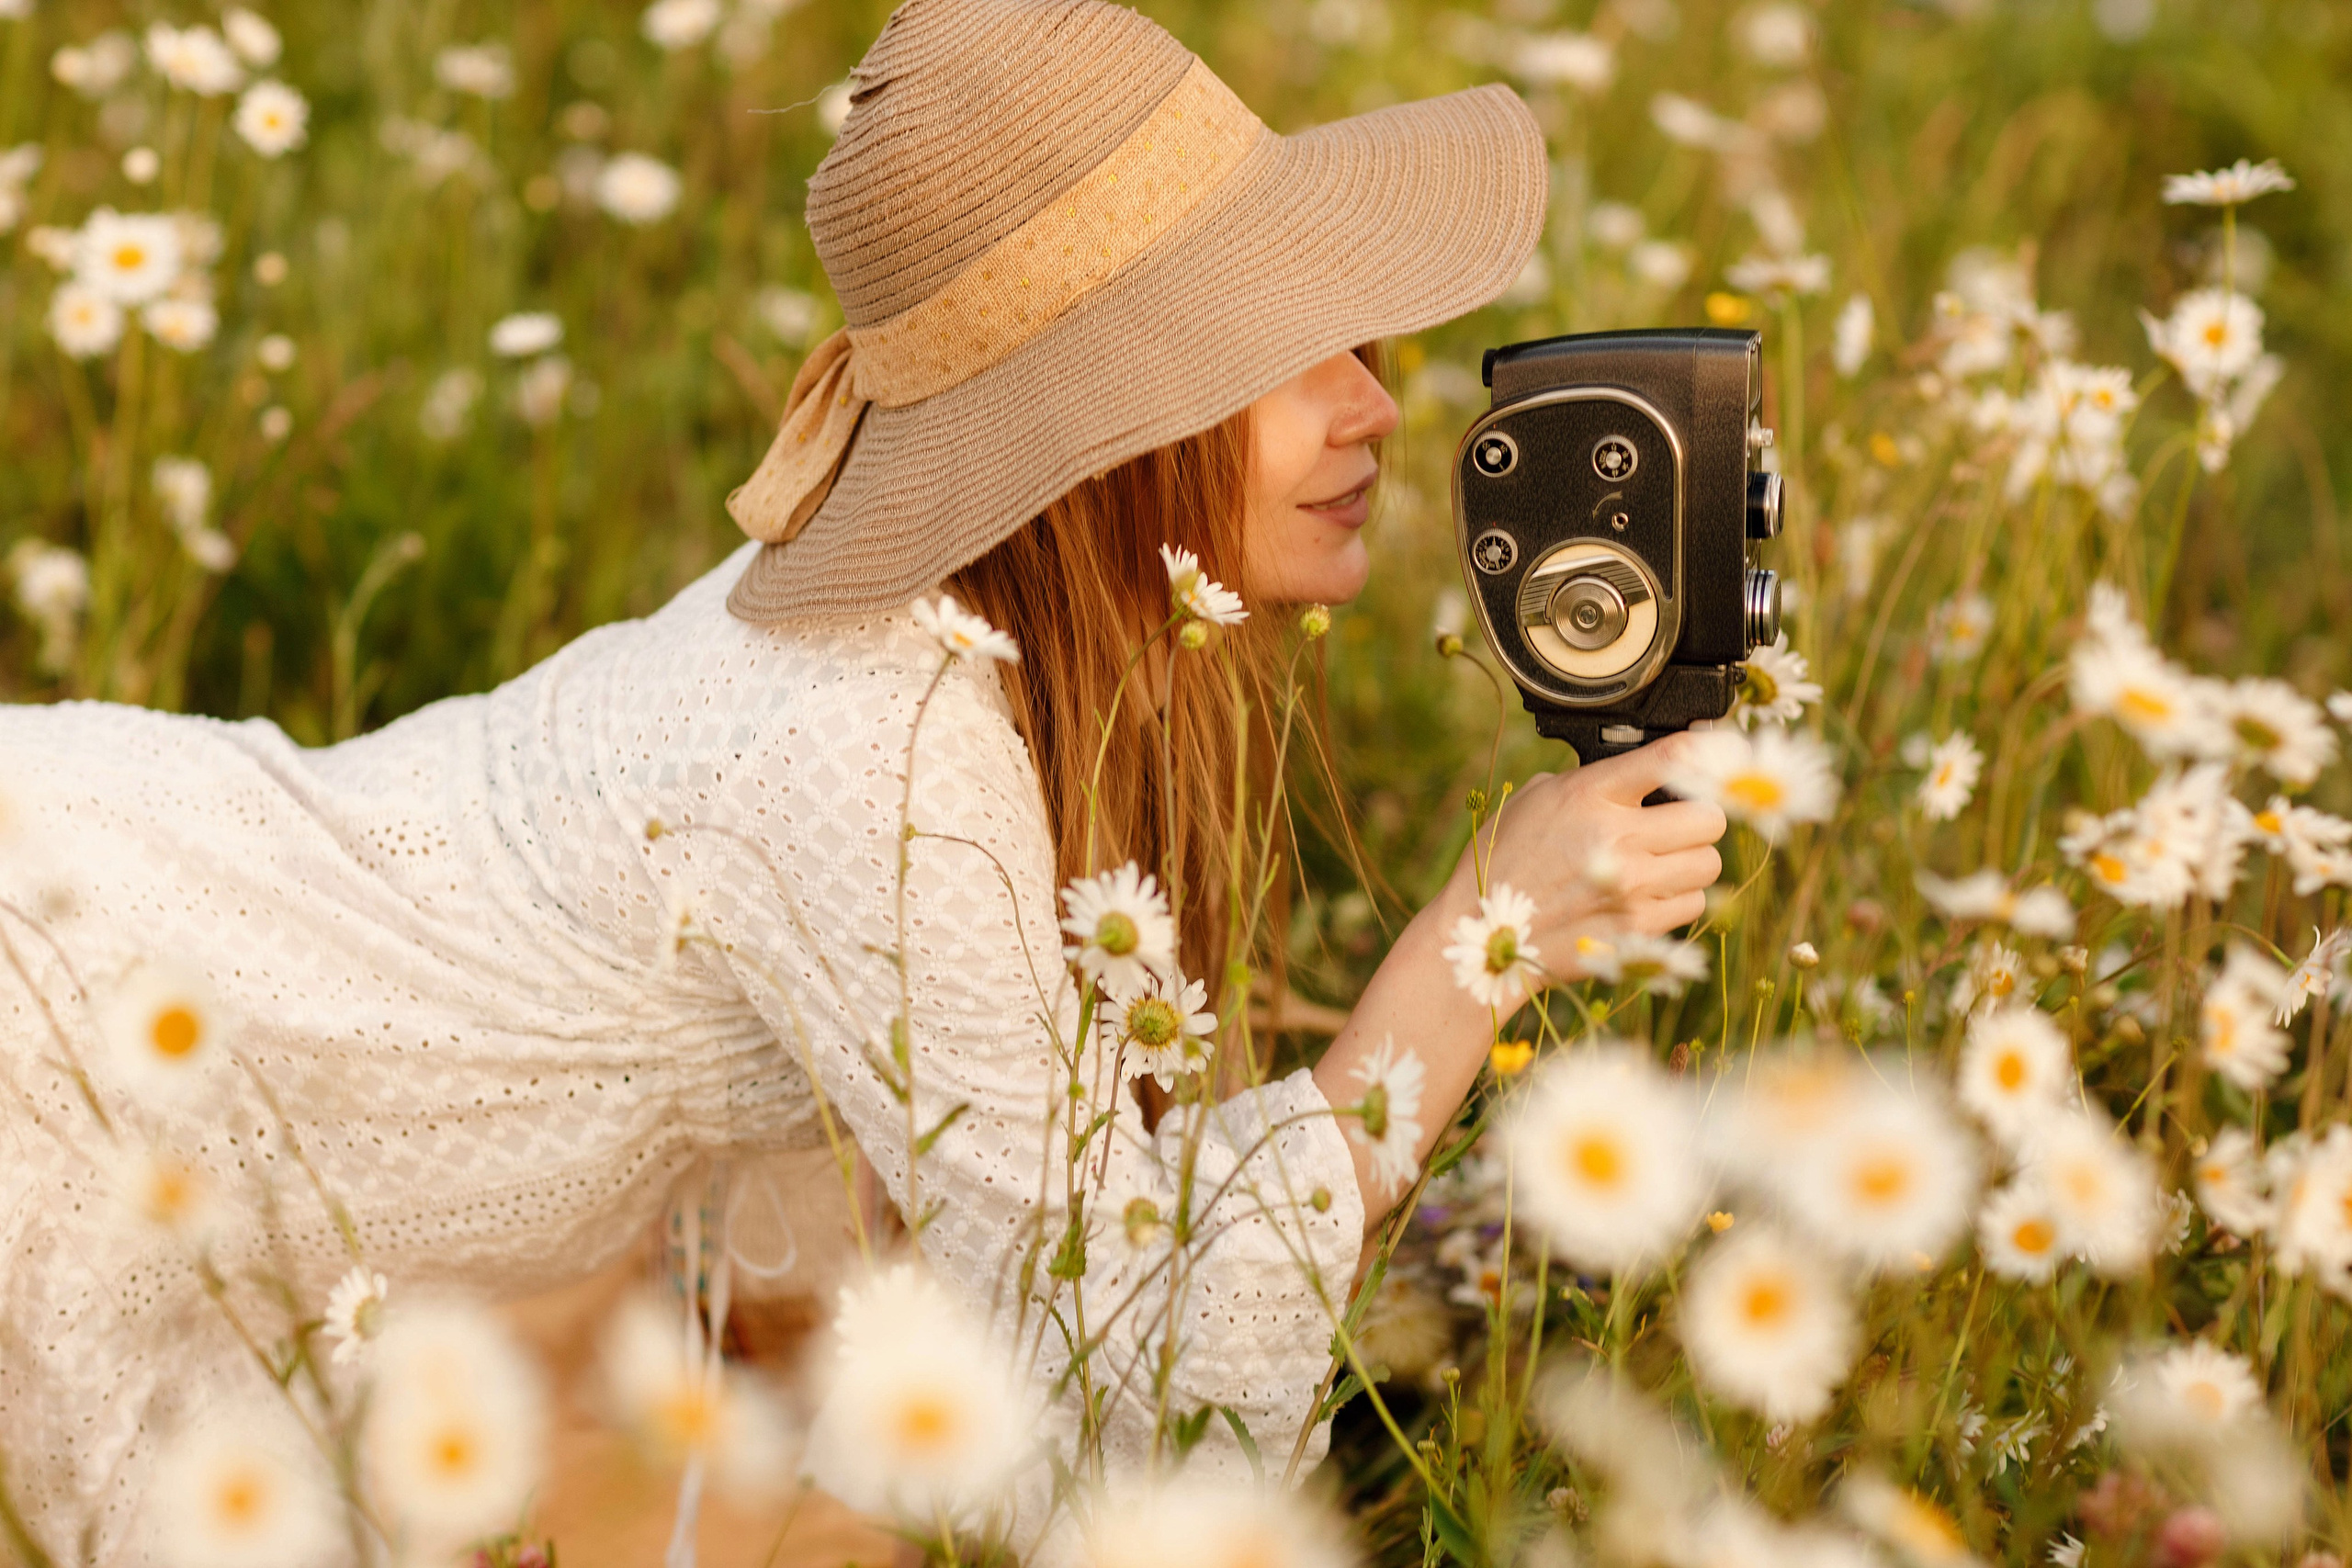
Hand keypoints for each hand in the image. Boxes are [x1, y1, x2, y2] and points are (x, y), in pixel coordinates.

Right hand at [1441, 733, 1727, 975]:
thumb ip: (1594, 783)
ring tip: (1660, 865)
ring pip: (1709, 865)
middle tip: (1679, 826)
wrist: (1482, 932)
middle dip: (1699, 819)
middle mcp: (1618, 836)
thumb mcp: (1538, 799)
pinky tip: (1645, 897)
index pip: (1673, 758)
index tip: (1717, 753)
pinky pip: (1691, 906)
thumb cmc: (1506, 859)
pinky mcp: (1638, 929)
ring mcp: (1632, 886)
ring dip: (1690, 863)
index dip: (1708, 751)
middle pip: (1710, 818)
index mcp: (1590, 793)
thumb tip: (1648, 775)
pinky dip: (1675, 900)